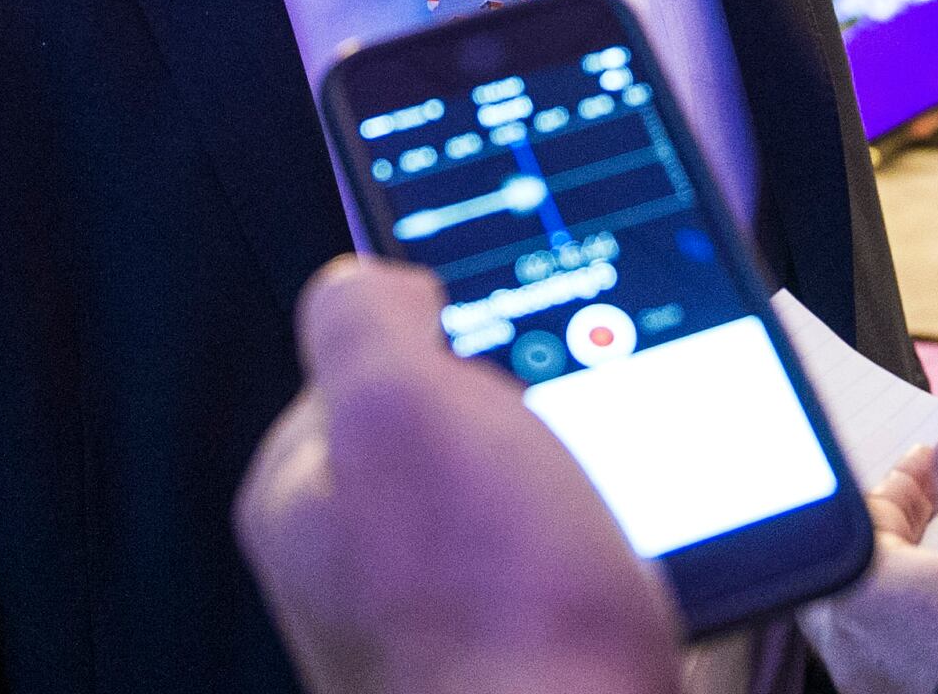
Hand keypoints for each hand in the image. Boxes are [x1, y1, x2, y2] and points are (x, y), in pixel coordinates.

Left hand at [238, 258, 680, 693]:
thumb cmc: (491, 619)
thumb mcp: (399, 404)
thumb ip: (364, 316)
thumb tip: (381, 280)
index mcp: (303, 492)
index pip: (368, 356)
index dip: (452, 333)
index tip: (512, 341)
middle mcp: (354, 565)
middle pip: (459, 426)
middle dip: (532, 413)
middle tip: (574, 432)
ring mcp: (434, 620)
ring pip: (526, 496)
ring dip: (584, 484)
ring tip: (614, 509)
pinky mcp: (515, 658)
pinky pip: (572, 569)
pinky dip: (615, 554)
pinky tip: (634, 566)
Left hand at [799, 438, 937, 693]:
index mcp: (858, 592)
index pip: (864, 513)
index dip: (906, 479)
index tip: (932, 463)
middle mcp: (855, 649)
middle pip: (868, 568)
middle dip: (908, 526)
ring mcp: (879, 687)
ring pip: (887, 617)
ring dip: (919, 577)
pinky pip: (907, 657)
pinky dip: (930, 626)